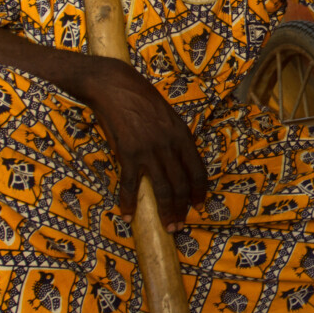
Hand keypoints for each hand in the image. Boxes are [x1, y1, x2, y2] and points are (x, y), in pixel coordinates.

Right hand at [0, 29, 207, 227]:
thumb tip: (178, 162)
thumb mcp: (167, 116)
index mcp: (182, 135)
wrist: (114, 86)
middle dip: (182, 208)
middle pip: (181, 184)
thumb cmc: (140, 98)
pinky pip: (131, 185)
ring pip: (162, 189)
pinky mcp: (128, 154)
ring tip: (166, 226)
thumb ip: (174, 138)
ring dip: (165, 211)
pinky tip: (128, 215)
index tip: (199, 205)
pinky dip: (129, 203)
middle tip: (179, 224)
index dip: (199, 191)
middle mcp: (170, 145)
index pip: (198, 170)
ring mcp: (149, 150)